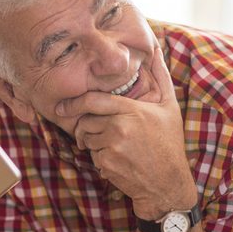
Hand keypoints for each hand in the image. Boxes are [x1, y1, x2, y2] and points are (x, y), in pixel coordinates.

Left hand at [56, 48, 196, 217]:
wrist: (168, 183)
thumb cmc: (169, 143)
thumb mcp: (170, 106)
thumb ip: (160, 76)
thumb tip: (156, 48)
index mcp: (132, 110)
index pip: (93, 100)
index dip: (74, 102)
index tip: (62, 106)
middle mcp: (120, 127)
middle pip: (85, 121)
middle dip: (85, 126)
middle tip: (93, 131)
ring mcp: (112, 148)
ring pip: (87, 139)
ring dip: (94, 142)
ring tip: (115, 146)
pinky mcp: (107, 165)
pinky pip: (93, 156)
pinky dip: (100, 158)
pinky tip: (119, 160)